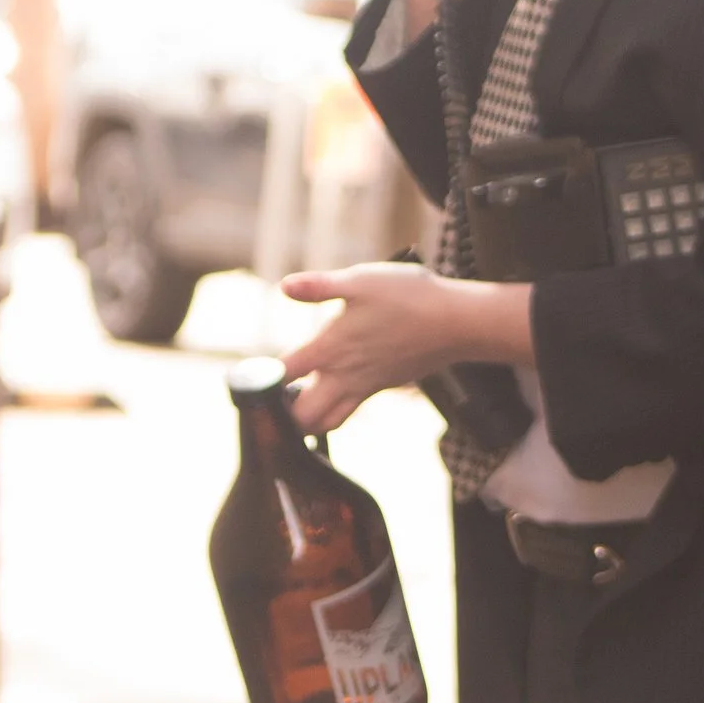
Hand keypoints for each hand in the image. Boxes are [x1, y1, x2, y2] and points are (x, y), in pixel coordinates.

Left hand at [277, 264, 533, 432]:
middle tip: (270, 402)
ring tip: (294, 404)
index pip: (283, 375)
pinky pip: (351, 410)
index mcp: (331, 348)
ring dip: (308, 420)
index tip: (248, 377)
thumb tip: (283, 288)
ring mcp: (365, 386)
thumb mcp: (359, 281)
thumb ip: (318, 287)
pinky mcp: (382, 386)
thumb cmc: (408, 297)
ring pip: (329, 421)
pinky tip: (329, 392)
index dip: (261, 379)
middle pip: (304, 417)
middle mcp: (345, 375)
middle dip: (283, 417)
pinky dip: (333, 412)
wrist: (455, 322)